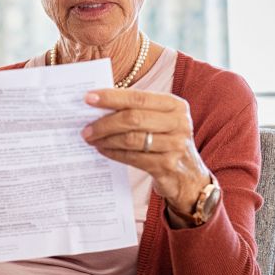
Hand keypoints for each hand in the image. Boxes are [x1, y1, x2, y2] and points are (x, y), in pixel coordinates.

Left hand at [81, 89, 209, 213]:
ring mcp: (175, 145)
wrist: (189, 177)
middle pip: (133, 118)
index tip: (88, 98)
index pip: (138, 97)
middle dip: (105, 122)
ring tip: (91, 139)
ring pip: (131, 139)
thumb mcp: (160, 120)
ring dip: (106, 139)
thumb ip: (137, 110)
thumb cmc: (166, 141)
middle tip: (85, 128)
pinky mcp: (167, 166)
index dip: (111, 97)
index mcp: (175, 105)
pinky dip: (114, 153)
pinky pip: (133, 157)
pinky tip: (103, 150)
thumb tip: (98, 104)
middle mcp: (179, 123)